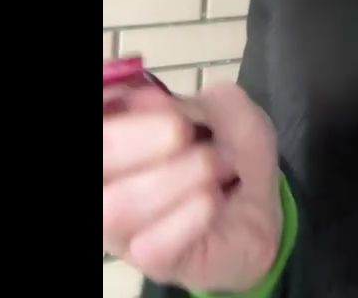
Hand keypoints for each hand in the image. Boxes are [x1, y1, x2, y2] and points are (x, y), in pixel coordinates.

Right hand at [103, 82, 282, 291]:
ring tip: (217, 166)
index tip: (147, 97)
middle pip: (97, 159)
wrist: (260, 208)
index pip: (100, 118)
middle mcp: (108, 181)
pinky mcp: (149, 260)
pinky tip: (213, 200)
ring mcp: (122, 226)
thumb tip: (151, 102)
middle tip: (181, 131)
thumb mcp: (230, 111)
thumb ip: (196, 102)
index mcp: (120, 137)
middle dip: (135, 140)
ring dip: (177, 177)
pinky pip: (153, 244)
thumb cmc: (232, 150)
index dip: (111, 106)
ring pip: (116, 208)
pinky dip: (191, 215)